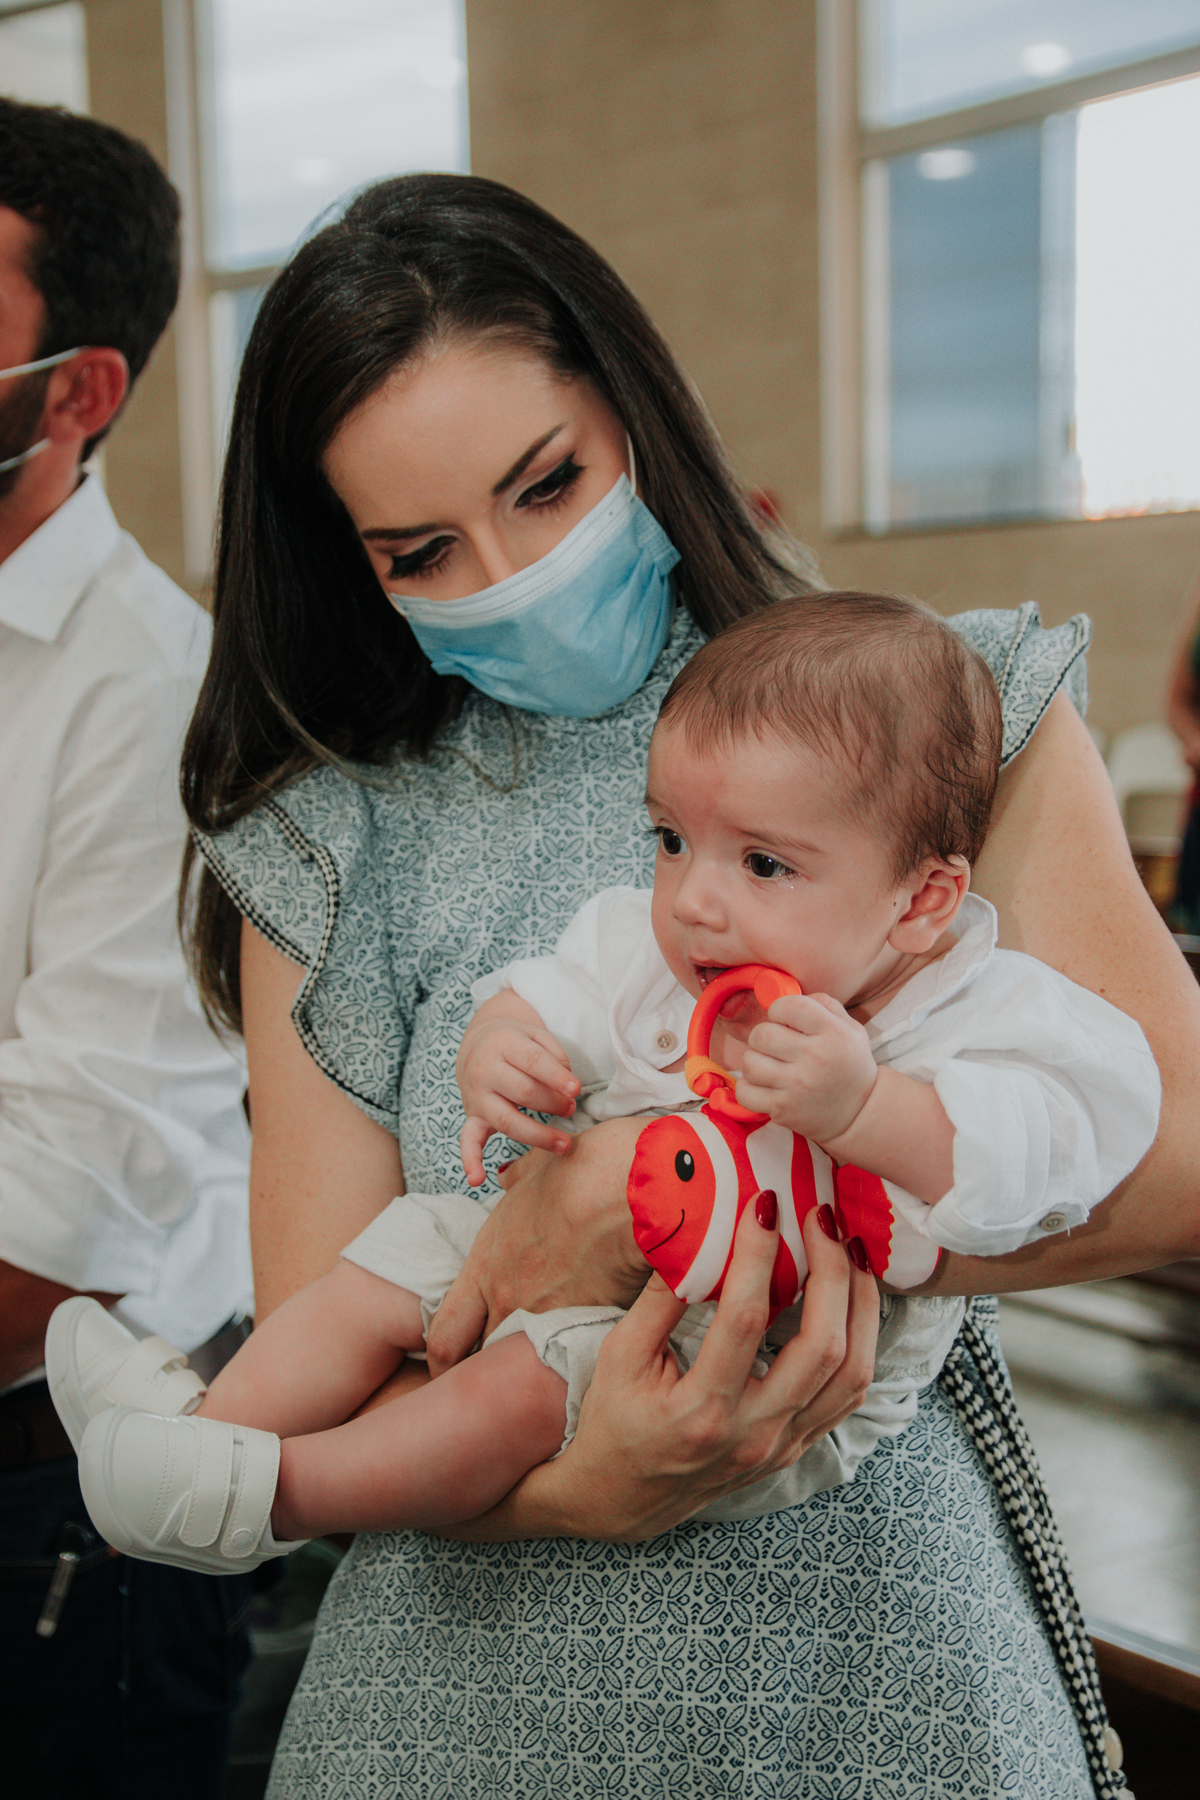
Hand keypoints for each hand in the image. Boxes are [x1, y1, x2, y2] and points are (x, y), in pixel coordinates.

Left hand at [427, 1116, 650, 1374]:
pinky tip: (591, 1350)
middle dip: (491, 1368)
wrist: (636, 1188)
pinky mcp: (584, 1329)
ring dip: (533, 1366)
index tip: (455, 1368)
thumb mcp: (541, 1165)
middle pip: (481, 1361)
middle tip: (508, 1369)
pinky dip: (575, 1360)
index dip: (444, 1361)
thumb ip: (519, 1180)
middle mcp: (505, 1298)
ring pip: (524, 1366)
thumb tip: (509, 1177)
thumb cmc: (589, 1168)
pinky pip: (570, 1359)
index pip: (443, 1338)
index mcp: (486, 1262)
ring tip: (553, 1363)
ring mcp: (544, 1319)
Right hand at [435, 1200, 878, 1542]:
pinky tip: (851, 1299)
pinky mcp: (796, 1448)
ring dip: (860, 1305)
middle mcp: (753, 1434)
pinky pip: (848, 1394)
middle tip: (821, 1218)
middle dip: (831, 1272)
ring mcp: (782, 1446)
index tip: (763, 1206)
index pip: (744, 1320)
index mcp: (701, 1412)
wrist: (619, 1498)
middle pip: (820, 1347)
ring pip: (851, 1373)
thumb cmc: (612, 1419)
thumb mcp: (621, 1354)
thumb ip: (662, 1297)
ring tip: (849, 1251)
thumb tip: (699, 1233)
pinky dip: (860, 1341)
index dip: (758, 1255)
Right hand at [456, 993, 581, 1184]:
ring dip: (538, 1135)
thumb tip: (569, 1088)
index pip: (532, 1061)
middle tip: (571, 1108)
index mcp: (503, 1043)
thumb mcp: (536, 1035)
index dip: (556, 1076)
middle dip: (553, 1103)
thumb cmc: (518, 1042)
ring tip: (563, 1143)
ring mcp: (476, 1097)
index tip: (576, 1089)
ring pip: (506, 1120)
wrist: (480, 1043)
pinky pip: (467, 1141)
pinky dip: (470, 1161)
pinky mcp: (473, 1117)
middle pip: (523, 1092)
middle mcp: (485, 1070)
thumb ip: (555, 1056)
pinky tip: (477, 1180)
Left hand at [736, 992, 877, 1144]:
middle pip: (762, 1034)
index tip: (784, 1021)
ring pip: (750, 1062)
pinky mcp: (783, 1109)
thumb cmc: (849, 1064)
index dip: (779, 1009)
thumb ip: (823, 1004)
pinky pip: (744, 1092)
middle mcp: (815, 1059)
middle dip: (763, 1036)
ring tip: (769, 1066)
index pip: (790, 1006)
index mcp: (834, 1034)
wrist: (860, 1112)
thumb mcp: (851, 1028)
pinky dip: (748, 1087)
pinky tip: (763, 1085)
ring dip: (755, 1061)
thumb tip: (786, 994)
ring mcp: (797, 1086)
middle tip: (774, 1045)